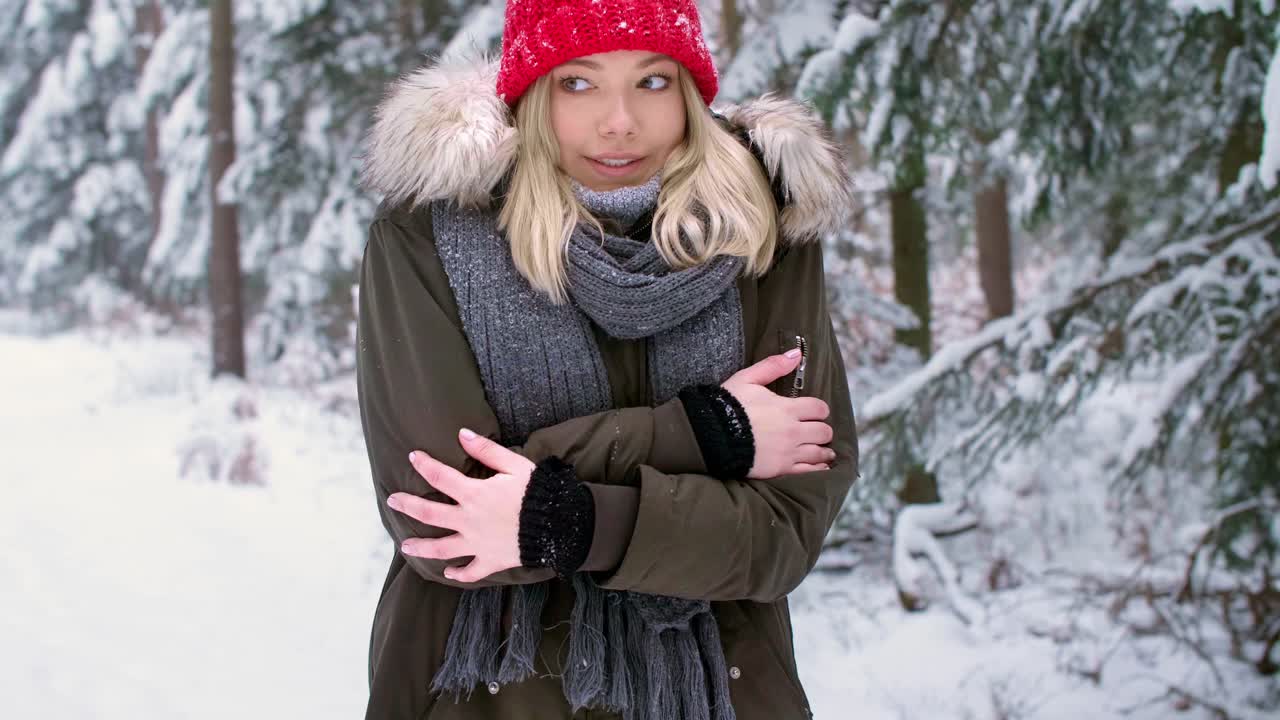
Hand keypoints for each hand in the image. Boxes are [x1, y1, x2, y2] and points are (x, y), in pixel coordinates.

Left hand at [387, 428, 535, 582]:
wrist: (557, 526)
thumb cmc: (538, 492)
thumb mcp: (515, 465)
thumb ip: (486, 450)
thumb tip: (462, 434)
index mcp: (474, 494)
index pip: (440, 477)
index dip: (424, 465)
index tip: (412, 456)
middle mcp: (469, 520)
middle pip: (430, 514)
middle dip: (408, 506)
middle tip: (392, 501)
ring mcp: (477, 544)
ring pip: (442, 548)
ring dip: (422, 548)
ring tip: (405, 547)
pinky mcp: (490, 561)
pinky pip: (471, 572)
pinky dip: (459, 574)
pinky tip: (448, 573)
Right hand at [721, 350, 834, 478]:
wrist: (711, 436)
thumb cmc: (728, 405)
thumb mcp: (747, 379)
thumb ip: (773, 366)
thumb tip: (797, 354)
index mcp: (787, 408)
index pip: (819, 408)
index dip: (819, 409)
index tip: (815, 412)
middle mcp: (793, 431)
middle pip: (823, 431)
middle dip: (822, 430)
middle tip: (816, 431)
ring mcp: (788, 452)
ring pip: (819, 452)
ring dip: (823, 450)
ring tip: (824, 450)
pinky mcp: (780, 469)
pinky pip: (807, 471)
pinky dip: (817, 468)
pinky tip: (821, 466)